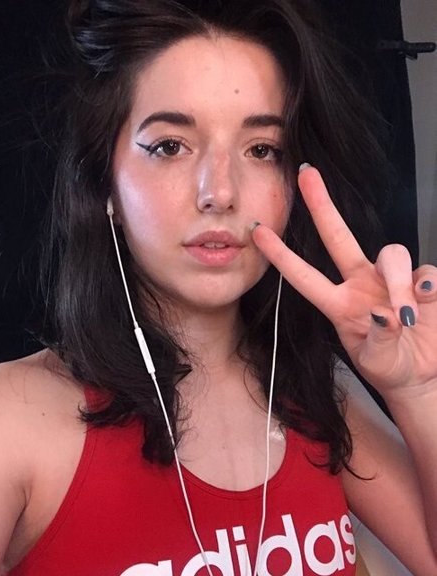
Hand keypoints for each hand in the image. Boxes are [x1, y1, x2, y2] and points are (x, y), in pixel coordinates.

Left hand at [252, 165, 436, 396]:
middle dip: (321, 205)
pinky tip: (426, 303)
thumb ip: (379, 340)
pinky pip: (426, 271)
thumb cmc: (392, 369)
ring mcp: (392, 281)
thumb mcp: (378, 361)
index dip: (280, 255)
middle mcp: (362, 284)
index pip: (304, 276)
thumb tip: (383, 313)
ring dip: (399, 283)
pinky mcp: (424, 282)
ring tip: (406, 318)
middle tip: (306, 173)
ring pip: (393, 252)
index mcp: (341, 304)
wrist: (425, 376)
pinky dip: (427, 285)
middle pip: (338, 237)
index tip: (257, 232)